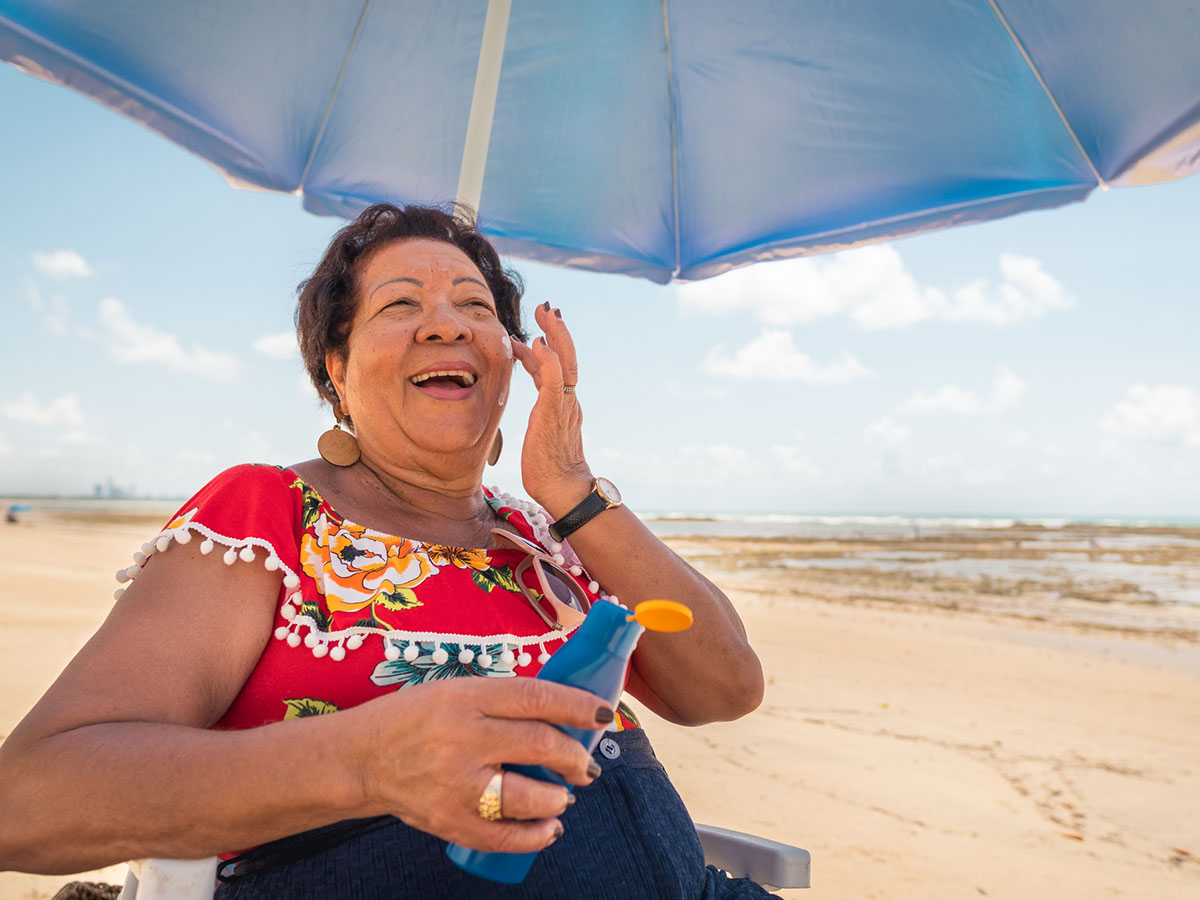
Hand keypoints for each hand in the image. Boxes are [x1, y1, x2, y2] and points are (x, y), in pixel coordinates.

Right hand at [350, 676, 610, 853]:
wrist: (360, 758)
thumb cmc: (413, 718)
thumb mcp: (455, 690)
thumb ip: (502, 701)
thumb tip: (563, 713)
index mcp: (466, 698)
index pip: (536, 697)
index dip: (578, 705)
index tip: (602, 714)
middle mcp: (463, 739)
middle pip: (541, 745)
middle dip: (575, 757)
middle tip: (585, 763)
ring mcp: (456, 785)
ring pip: (529, 796)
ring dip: (560, 798)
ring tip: (565, 794)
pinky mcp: (448, 821)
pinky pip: (504, 837)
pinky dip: (535, 836)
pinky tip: (549, 828)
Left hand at [510, 303, 593, 512]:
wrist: (562, 490)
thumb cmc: (548, 470)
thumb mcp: (539, 434)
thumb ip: (538, 416)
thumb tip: (530, 410)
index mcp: (562, 405)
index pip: (553, 369)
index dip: (544, 348)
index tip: (532, 332)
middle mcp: (567, 400)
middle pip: (566, 357)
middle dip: (556, 330)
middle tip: (546, 307)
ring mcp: (564, 405)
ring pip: (565, 362)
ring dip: (556, 335)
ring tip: (548, 313)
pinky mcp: (555, 413)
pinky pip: (555, 382)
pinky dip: (549, 361)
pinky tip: (540, 343)